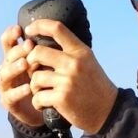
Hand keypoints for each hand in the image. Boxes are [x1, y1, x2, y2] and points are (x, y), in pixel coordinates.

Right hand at [0, 24, 42, 127]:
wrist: (42, 111)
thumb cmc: (45, 83)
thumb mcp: (45, 65)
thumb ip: (45, 51)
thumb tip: (56, 30)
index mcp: (14, 59)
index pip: (8, 42)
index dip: (10, 35)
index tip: (19, 29)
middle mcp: (7, 70)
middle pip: (7, 56)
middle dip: (17, 50)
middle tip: (29, 46)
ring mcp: (6, 86)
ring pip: (4, 74)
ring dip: (14, 67)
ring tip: (25, 63)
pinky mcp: (9, 103)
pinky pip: (10, 96)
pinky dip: (18, 91)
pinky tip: (28, 88)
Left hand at [23, 19, 117, 133]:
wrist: (108, 112)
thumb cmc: (95, 87)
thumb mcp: (88, 63)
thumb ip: (70, 53)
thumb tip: (43, 45)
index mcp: (80, 52)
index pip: (57, 28)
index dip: (39, 25)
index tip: (28, 30)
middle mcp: (73, 63)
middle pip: (37, 53)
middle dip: (30, 62)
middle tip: (33, 70)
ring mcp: (67, 81)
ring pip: (35, 77)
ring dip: (34, 86)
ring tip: (41, 92)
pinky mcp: (62, 98)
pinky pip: (38, 97)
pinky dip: (37, 102)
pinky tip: (43, 105)